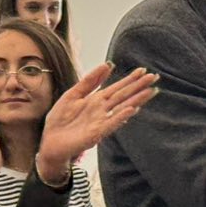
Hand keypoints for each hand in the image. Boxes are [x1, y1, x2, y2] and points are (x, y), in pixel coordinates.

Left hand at [37, 62, 157, 178]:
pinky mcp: (96, 133)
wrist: (50, 142)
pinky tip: (132, 109)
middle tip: (155, 77)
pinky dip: (121, 116)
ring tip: (150, 91)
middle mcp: (102, 110)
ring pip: (122, 108)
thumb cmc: (61, 120)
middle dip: (138, 87)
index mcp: (97, 100)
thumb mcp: (73, 94)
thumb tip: (107, 65)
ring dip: (136, 100)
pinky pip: (110, 123)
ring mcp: (101, 121)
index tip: (144, 70)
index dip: (130, 79)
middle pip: (124, 96)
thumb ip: (89, 81)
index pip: (118, 87)